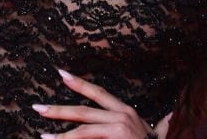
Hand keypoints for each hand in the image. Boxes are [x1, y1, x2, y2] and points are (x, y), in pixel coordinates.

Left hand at [33, 68, 172, 137]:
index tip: (61, 74)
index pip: (98, 93)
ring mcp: (119, 129)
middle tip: (37, 108)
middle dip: (59, 110)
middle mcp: (122, 116)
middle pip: (83, 111)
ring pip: (83, 131)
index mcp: (126, 111)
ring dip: (61, 136)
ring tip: (43, 138)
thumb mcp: (150, 133)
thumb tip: (168, 115)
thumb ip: (157, 123)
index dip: (79, 84)